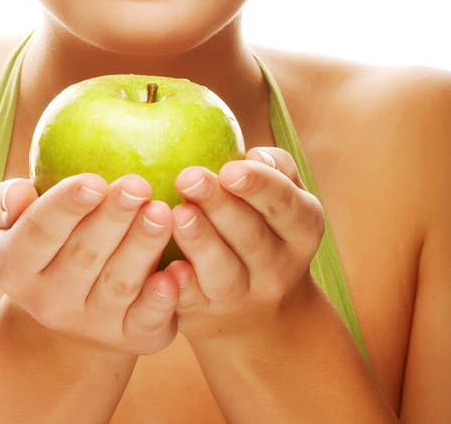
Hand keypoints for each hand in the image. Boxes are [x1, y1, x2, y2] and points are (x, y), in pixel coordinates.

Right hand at [0, 173, 179, 354]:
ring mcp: (91, 324)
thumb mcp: (13, 225)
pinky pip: (147, 319)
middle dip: (113, 218)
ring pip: (119, 283)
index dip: (65, 206)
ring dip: (142, 248)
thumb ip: (6, 202)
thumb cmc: (45, 244)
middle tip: (138, 184)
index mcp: (15, 266)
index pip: (39, 232)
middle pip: (84, 256)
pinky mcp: (131, 337)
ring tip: (162, 212)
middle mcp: (49, 302)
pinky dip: (162, 299)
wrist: (71, 311)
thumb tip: (18, 194)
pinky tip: (177, 271)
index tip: (94, 180)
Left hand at [164, 147, 324, 339]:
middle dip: (220, 206)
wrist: (259, 314)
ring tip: (177, 213)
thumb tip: (255, 154)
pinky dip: (182, 287)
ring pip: (224, 273)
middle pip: (252, 237)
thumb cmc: (264, 228)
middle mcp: (278, 268)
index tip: (230, 168)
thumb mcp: (285, 199)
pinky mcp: (207, 315)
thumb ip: (275, 169)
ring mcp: (244, 297)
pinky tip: (168, 266)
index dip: (260, 185)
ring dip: (201, 243)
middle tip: (188, 177)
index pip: (286, 205)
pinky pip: (194, 303)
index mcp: (301, 229)